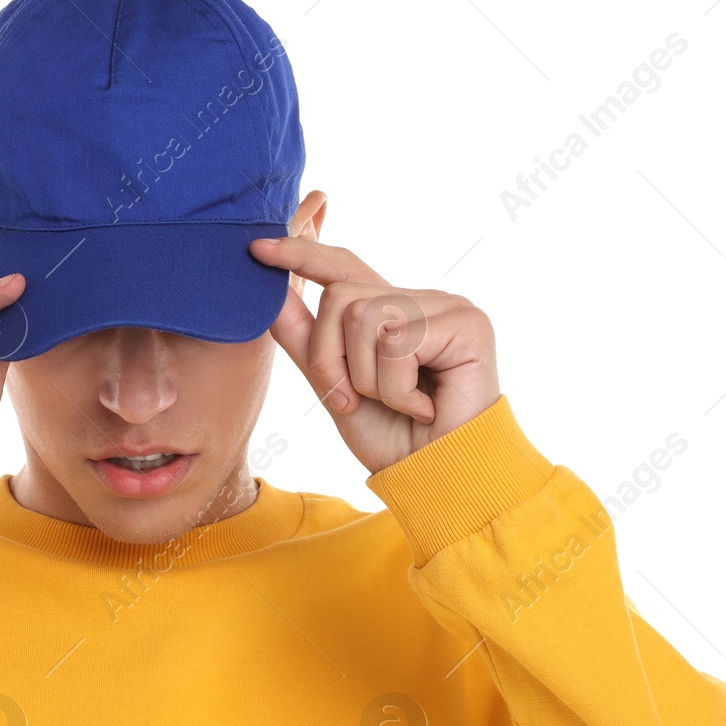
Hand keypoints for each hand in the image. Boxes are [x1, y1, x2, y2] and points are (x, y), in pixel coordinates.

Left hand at [249, 226, 499, 475]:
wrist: (437, 478)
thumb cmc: (393, 439)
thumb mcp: (334, 386)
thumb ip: (306, 340)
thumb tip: (270, 294)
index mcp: (390, 311)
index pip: (342, 267)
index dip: (302, 252)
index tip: (258, 247)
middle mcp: (419, 300)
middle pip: (339, 296)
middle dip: (330, 359)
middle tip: (354, 403)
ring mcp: (446, 307)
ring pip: (363, 316)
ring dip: (367, 379)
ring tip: (401, 405)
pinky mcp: (467, 322)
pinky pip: (397, 342)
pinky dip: (397, 390)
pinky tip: (424, 409)